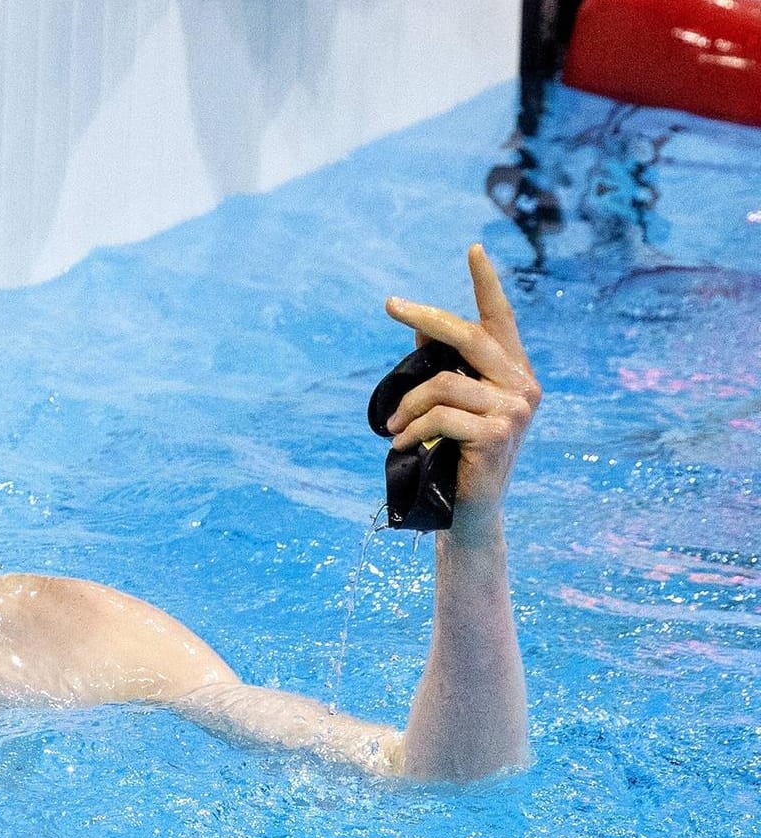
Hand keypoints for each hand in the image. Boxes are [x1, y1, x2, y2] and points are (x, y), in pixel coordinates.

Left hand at [382, 245, 540, 545]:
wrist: (469, 511)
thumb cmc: (456, 456)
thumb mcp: (450, 408)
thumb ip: (442, 370)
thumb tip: (419, 334)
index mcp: (513, 372)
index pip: (501, 319)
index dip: (486, 283)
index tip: (472, 248)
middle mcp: (524, 385)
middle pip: (469, 336)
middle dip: (426, 318)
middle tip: (391, 305)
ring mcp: (516, 409)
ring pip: (444, 383)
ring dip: (408, 406)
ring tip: (393, 428)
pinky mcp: (499, 433)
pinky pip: (441, 416)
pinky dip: (412, 429)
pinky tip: (400, 445)